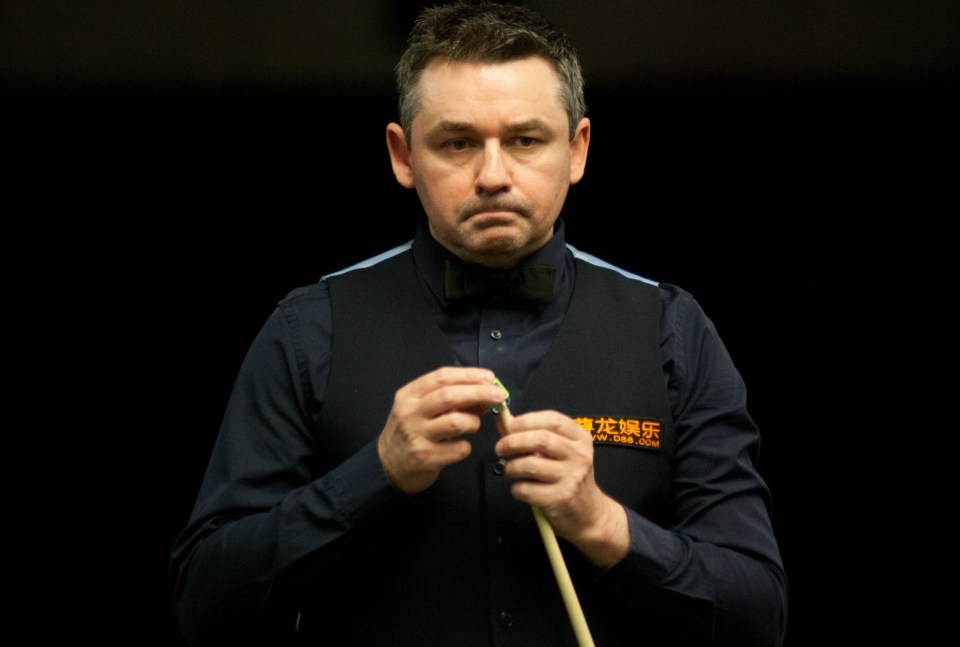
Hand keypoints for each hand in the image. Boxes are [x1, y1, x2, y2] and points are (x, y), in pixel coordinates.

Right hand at [378, 367, 504, 493]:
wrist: (388, 465)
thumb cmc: (410, 431)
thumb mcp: (419, 408)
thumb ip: (445, 399)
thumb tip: (481, 393)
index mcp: (409, 395)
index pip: (442, 377)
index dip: (468, 375)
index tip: (489, 378)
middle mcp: (410, 413)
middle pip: (449, 396)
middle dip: (478, 393)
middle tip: (498, 396)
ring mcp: (417, 436)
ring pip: (456, 422)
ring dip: (473, 422)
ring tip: (472, 426)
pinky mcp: (426, 457)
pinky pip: (459, 448)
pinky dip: (466, 446)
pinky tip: (460, 446)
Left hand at [495, 410, 629, 567]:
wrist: (589, 514)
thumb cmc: (570, 478)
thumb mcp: (561, 453)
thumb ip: (535, 435)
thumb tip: (503, 422)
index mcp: (581, 439)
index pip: (553, 420)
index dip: (527, 421)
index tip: (510, 426)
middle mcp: (579, 456)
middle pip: (540, 439)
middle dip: (513, 442)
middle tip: (500, 448)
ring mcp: (571, 478)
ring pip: (530, 465)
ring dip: (511, 466)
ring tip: (509, 470)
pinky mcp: (560, 499)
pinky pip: (527, 489)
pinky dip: (516, 488)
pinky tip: (520, 489)